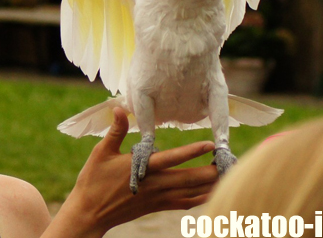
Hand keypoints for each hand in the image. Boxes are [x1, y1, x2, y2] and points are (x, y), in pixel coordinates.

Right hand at [44, 108, 217, 237]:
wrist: (90, 212)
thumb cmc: (93, 180)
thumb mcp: (101, 152)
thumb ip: (116, 131)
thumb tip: (119, 109)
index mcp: (143, 167)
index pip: (172, 158)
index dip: (192, 151)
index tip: (211, 144)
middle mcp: (155, 184)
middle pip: (190, 178)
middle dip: (213, 171)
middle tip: (233, 163)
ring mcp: (158, 197)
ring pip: (191, 192)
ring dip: (212, 185)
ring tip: (230, 175)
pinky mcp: (158, 206)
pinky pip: (185, 203)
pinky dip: (201, 198)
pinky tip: (213, 193)